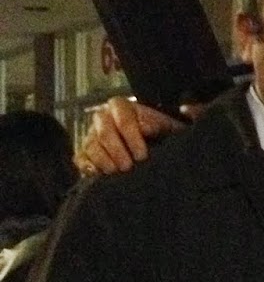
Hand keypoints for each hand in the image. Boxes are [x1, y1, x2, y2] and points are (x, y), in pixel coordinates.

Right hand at [74, 97, 188, 175]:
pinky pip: (80, 158)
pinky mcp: (84, 151)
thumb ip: (159, 124)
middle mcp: (102, 117)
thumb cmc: (160, 132)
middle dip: (116, 151)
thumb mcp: (166, 126)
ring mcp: (91, 134)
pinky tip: (97, 174)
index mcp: (120, 107)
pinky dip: (87, 167)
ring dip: (103, 160)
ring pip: (91, 146)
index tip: (142, 156)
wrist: (152, 142)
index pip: (123, 120)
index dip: (132, 138)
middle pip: (104, 133)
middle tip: (128, 167)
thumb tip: (146, 128)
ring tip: (116, 172)